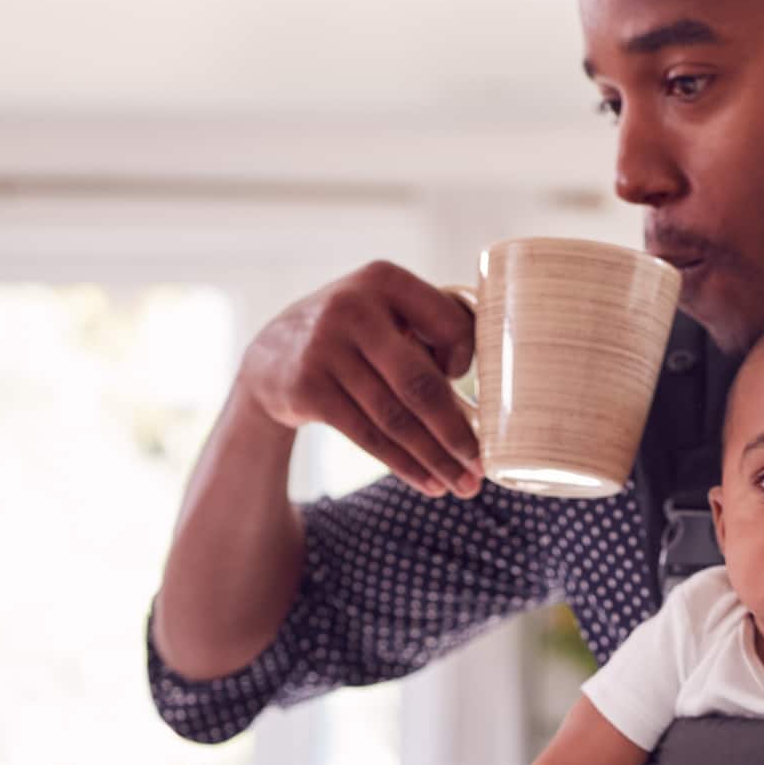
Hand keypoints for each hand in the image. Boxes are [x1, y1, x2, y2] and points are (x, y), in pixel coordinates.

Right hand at [242, 263, 481, 498]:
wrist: (271, 357)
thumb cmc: (354, 338)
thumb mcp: (386, 312)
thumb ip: (430, 331)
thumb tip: (493, 387)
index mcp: (384, 279)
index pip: (448, 324)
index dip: (467, 359)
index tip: (471, 387)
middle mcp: (353, 307)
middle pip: (419, 383)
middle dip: (456, 432)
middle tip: (482, 466)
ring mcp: (325, 348)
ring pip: (395, 417)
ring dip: (434, 458)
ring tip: (462, 485)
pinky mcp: (307, 388)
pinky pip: (367, 435)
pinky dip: (403, 464)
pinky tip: (428, 482)